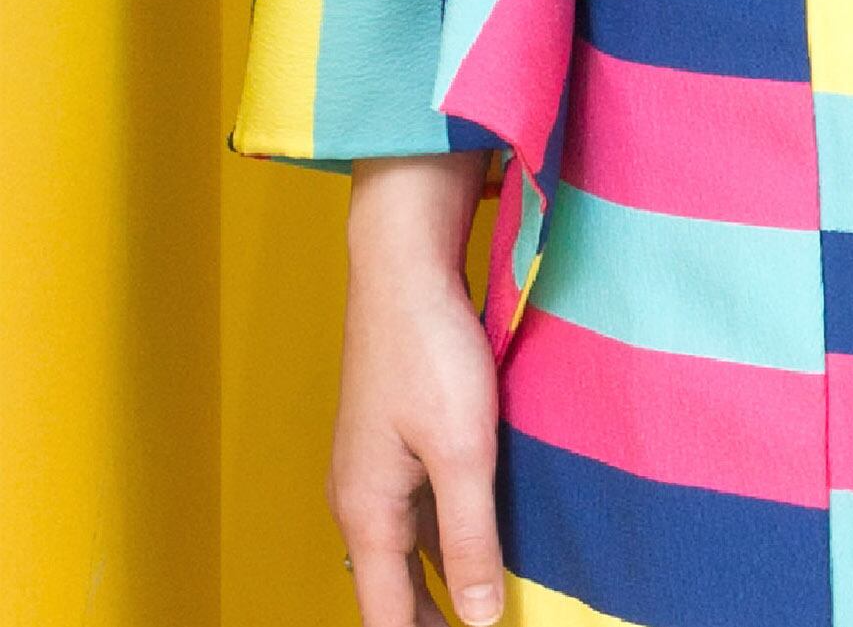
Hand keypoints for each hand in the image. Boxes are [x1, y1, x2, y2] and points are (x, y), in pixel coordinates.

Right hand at [331, 151, 504, 626]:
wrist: (402, 264)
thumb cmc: (429, 350)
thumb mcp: (462, 450)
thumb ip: (470, 537)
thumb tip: (479, 619)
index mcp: (367, 515)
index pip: (387, 617)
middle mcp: (360, 500)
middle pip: (393, 591)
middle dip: (434, 619)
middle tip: (486, 626)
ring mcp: (372, 468)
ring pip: (404, 550)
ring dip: (440, 580)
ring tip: (488, 598)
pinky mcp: (391, 438)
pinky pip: (413, 510)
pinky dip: (442, 536)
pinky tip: (479, 530)